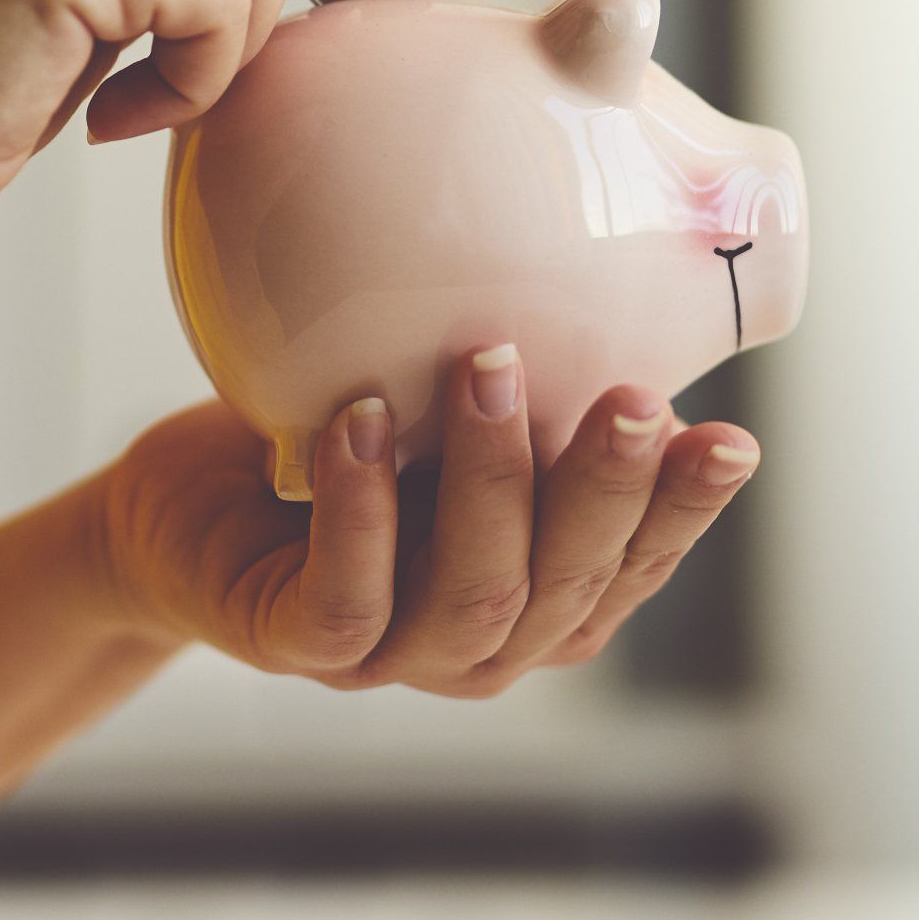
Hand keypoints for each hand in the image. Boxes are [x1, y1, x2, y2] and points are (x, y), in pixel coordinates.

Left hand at [94, 348, 760, 695]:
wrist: (186, 509)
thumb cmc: (337, 446)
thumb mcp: (441, 412)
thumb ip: (524, 389)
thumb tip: (613, 264)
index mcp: (539, 597)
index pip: (631, 568)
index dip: (684, 515)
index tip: (733, 439)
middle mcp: (481, 642)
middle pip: (565, 586)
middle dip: (605, 490)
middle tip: (633, 397)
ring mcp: (391, 655)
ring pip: (473, 594)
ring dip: (490, 480)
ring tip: (487, 366)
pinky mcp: (297, 645)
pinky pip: (345, 596)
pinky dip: (360, 508)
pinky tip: (362, 421)